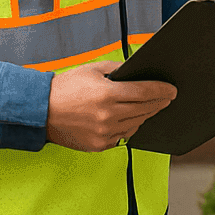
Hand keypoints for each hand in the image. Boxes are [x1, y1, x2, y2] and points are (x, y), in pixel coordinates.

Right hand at [45, 61, 175, 151]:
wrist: (42, 111)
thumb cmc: (65, 88)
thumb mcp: (92, 70)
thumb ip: (117, 69)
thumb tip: (137, 71)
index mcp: (107, 94)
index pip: (145, 92)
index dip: (162, 90)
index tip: (172, 90)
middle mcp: (108, 115)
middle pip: (145, 108)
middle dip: (159, 102)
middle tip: (167, 97)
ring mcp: (104, 133)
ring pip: (137, 123)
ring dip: (147, 114)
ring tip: (152, 106)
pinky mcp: (100, 145)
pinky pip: (124, 135)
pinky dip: (131, 126)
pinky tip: (133, 118)